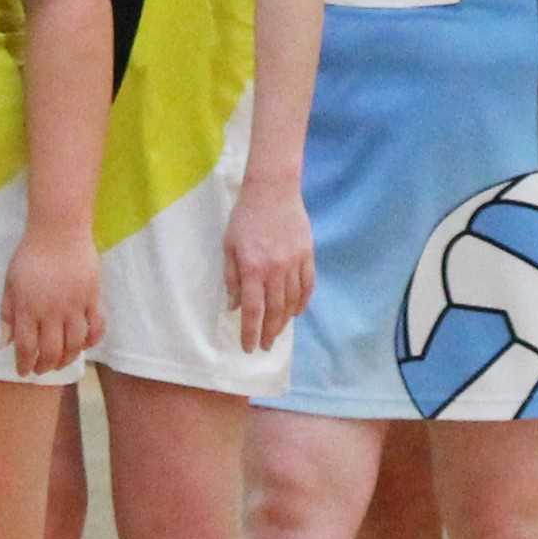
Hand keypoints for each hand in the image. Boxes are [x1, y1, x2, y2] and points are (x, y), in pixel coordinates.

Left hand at [2, 223, 102, 378]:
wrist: (59, 231)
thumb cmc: (30, 256)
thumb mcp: (10, 284)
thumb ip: (7, 314)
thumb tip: (4, 343)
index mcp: (28, 308)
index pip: (27, 347)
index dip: (25, 364)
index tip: (23, 372)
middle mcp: (52, 311)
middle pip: (52, 351)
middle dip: (45, 366)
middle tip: (41, 369)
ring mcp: (75, 306)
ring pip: (75, 344)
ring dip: (68, 359)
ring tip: (61, 362)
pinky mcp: (93, 298)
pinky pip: (97, 327)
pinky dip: (92, 341)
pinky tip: (84, 344)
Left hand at [223, 177, 316, 354]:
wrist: (273, 191)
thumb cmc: (245, 217)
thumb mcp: (229, 246)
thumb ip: (231, 277)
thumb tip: (233, 306)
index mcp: (252, 268)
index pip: (252, 310)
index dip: (250, 332)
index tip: (249, 347)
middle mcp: (275, 270)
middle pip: (274, 311)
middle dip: (269, 332)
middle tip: (266, 346)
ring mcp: (294, 263)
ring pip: (292, 301)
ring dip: (285, 321)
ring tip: (278, 331)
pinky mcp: (308, 255)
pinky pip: (308, 286)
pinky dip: (303, 302)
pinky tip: (297, 312)